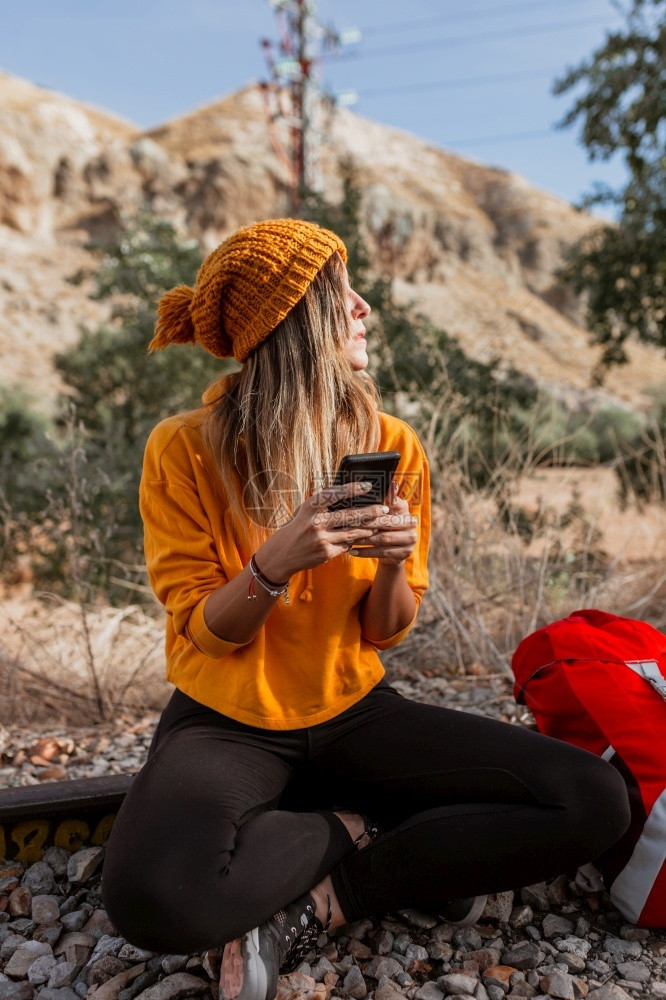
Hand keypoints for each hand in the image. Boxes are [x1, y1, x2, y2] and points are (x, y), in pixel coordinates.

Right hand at [257, 480, 387, 579]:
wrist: (282, 554)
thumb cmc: (298, 527)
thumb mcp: (305, 511)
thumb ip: (324, 503)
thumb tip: (350, 493)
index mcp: (310, 506)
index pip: (334, 494)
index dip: (352, 489)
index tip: (368, 486)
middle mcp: (315, 522)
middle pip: (349, 515)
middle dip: (369, 512)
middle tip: (383, 508)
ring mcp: (321, 539)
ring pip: (352, 532)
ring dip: (367, 528)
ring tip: (378, 524)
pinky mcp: (325, 553)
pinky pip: (346, 545)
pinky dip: (353, 541)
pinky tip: (361, 538)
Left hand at [350, 480, 417, 566]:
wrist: (394, 550)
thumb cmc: (385, 526)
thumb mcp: (387, 511)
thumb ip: (388, 499)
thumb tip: (392, 483)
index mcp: (406, 510)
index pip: (393, 505)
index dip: (379, 506)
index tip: (365, 507)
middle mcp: (411, 524)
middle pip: (385, 523)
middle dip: (365, 524)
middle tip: (348, 524)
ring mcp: (410, 540)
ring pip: (382, 539)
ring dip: (363, 539)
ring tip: (348, 538)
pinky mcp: (404, 554)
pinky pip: (382, 553)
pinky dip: (365, 552)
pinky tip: (352, 551)